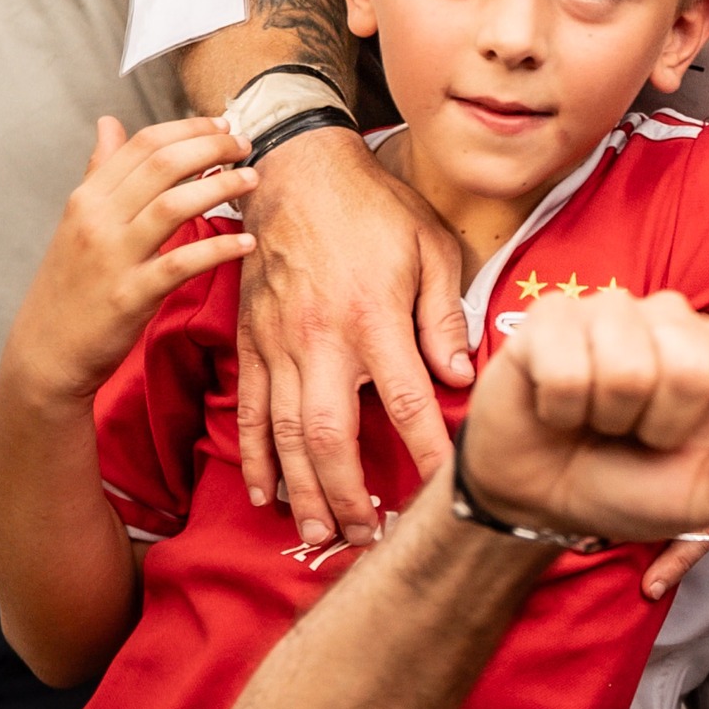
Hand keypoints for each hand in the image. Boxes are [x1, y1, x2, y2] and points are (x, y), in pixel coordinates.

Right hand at [2, 117, 254, 403]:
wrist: (44, 354)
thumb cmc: (69, 284)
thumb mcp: (76, 221)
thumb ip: (100, 171)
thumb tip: (108, 122)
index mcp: (87, 198)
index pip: (144, 144)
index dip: (190, 128)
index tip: (223, 125)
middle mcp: (97, 221)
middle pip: (163, 165)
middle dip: (212, 147)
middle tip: (244, 145)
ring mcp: (112, 258)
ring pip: (174, 205)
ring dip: (221, 186)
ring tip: (252, 179)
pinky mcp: (130, 296)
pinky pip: (182, 263)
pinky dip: (218, 248)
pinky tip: (245, 242)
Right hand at [238, 130, 470, 548]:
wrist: (296, 171)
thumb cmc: (373, 208)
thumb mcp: (428, 246)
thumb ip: (443, 316)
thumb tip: (460, 377)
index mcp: (373, 318)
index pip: (405, 403)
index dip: (425, 453)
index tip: (444, 491)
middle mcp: (322, 340)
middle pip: (329, 438)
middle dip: (348, 496)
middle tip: (368, 537)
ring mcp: (280, 345)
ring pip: (284, 436)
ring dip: (303, 492)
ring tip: (321, 533)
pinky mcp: (252, 341)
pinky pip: (248, 410)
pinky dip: (254, 457)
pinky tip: (267, 493)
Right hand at [461, 288, 708, 542]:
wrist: (538, 494)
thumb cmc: (624, 483)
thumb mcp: (696, 500)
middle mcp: (670, 320)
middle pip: (693, 363)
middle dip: (661, 425)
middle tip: (635, 435)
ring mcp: (610, 310)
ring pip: (629, 368)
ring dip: (608, 418)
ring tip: (596, 419)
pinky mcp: (552, 316)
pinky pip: (568, 371)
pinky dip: (561, 411)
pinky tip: (557, 408)